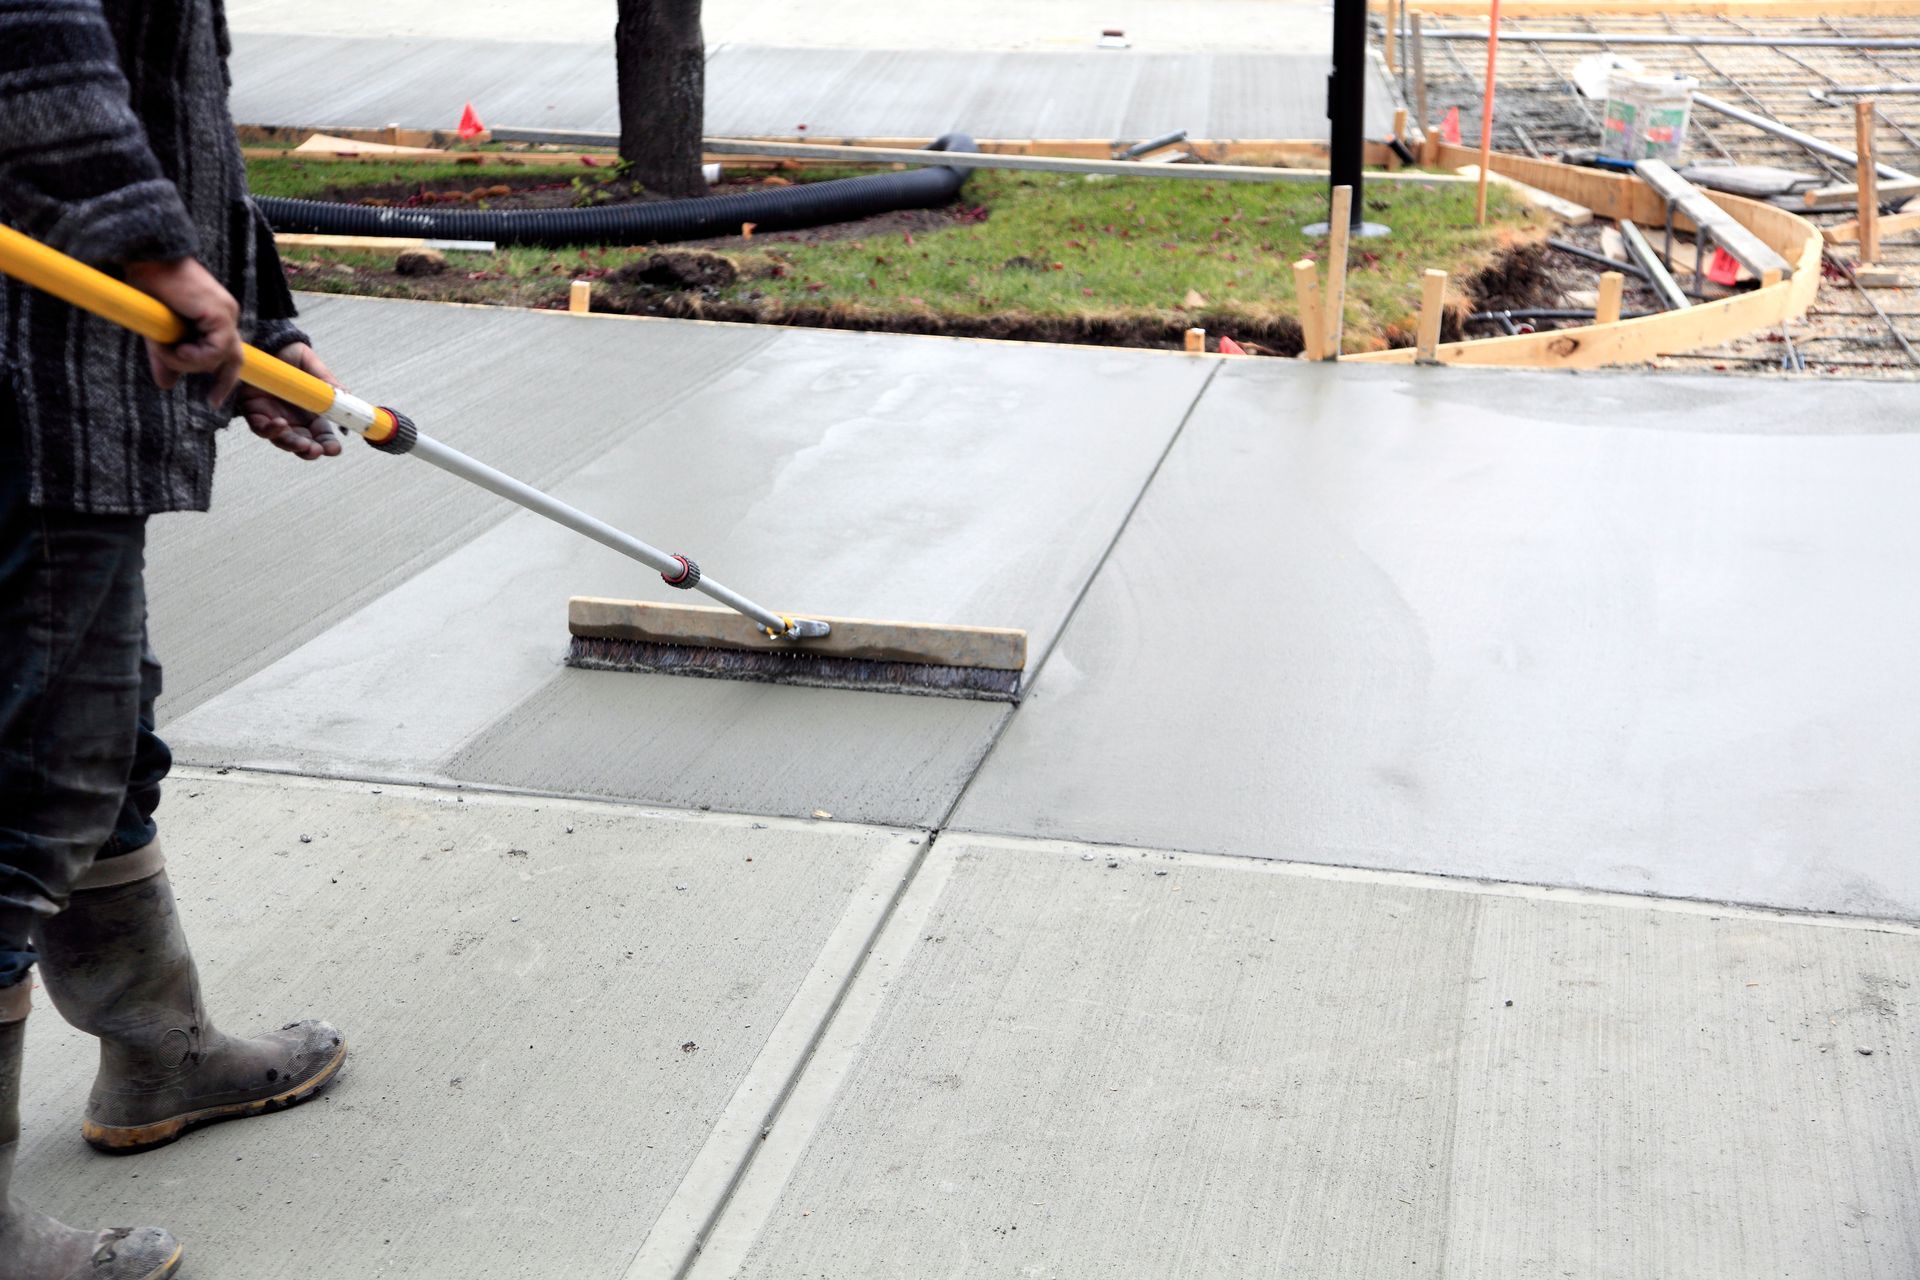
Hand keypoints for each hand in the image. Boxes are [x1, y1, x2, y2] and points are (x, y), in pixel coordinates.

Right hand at [125, 258, 244, 405]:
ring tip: (164, 348)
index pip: (228, 352)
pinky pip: (213, 350)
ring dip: (187, 362)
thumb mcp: (158, 333)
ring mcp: (225, 313)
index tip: (213, 399)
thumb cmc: (146, 289)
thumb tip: (166, 385)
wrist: (143, 260)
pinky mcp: (219, 314)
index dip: (224, 377)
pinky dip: (191, 356)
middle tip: (212, 402)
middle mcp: (225, 315)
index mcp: (215, 317)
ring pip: (218, 358)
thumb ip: (166, 357)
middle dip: (224, 382)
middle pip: (234, 358)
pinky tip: (173, 347)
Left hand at [238, 343, 343, 460]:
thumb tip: (344, 396)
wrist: (264, 341)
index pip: (321, 435)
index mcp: (310, 412)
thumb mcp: (312, 365)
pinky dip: (270, 430)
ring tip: (304, 444)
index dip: (328, 445)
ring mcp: (272, 416)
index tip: (334, 449)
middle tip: (318, 450)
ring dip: (293, 445)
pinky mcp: (253, 411)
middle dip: (310, 451)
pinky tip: (280, 424)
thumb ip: (327, 382)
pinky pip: (260, 427)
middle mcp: (292, 418)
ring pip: (282, 440)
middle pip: (303, 443)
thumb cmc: (289, 354)